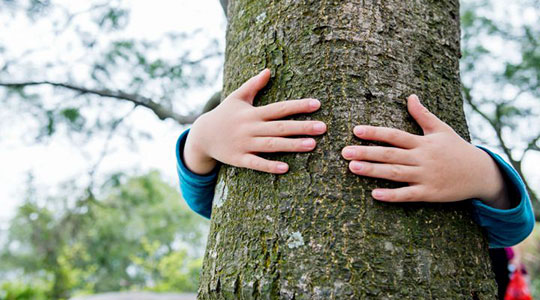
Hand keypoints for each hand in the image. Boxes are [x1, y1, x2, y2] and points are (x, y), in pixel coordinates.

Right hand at [184, 69, 326, 174]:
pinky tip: (286, 168)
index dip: (298, 106)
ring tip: (312, 145)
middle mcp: (250, 128)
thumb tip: (268, 70)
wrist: (202, 136)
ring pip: (271, 145)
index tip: (317, 104)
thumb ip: (253, 85)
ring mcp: (244, 144)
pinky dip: (269, 166)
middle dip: (302, 127)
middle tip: (323, 127)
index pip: (279, 108)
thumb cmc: (224, 115)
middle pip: (280, 127)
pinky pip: (256, 163)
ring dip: (292, 145)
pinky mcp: (238, 159)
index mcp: (253, 113)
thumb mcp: (236, 97)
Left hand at [341, 94, 510, 208]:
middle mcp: (422, 158)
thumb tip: (410, 96)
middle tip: (344, 151)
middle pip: (390, 154)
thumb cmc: (457, 149)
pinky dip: (392, 195)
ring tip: (352, 168)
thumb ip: (423, 115)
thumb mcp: (441, 129)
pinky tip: (374, 194)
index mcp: (423, 142)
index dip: (375, 133)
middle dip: (366, 152)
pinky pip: (408, 195)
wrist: (481, 173)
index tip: (356, 130)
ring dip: (372, 171)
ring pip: (395, 173)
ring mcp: (425, 177)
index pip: (395, 135)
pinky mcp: (429, 194)